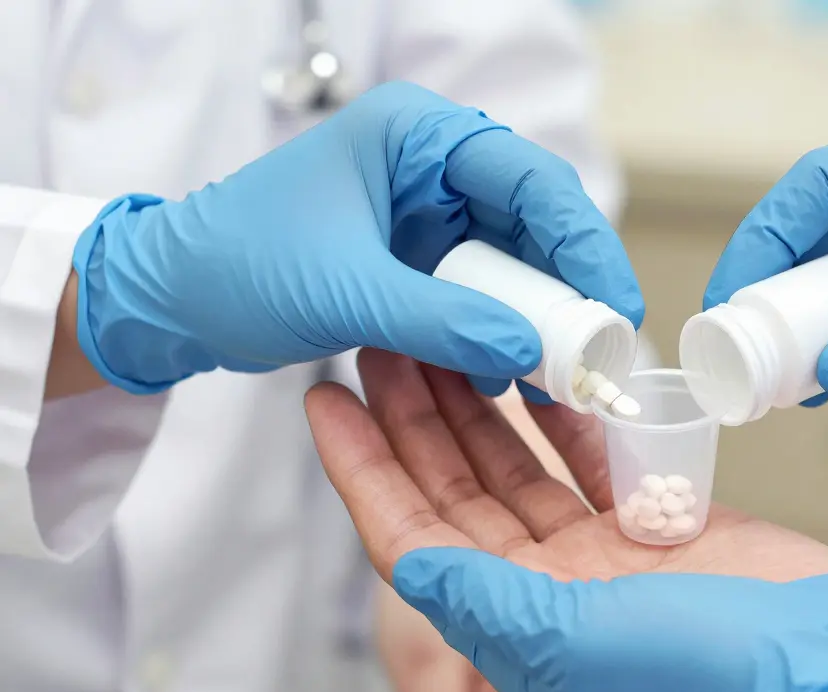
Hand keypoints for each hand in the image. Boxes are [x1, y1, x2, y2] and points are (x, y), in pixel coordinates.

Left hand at [71, 81, 642, 393]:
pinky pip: (483, 295)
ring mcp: (428, 216)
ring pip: (515, 265)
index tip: (616, 306)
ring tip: (556, 377)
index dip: (583, 242)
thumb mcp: (345, 292)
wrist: (171, 301)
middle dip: (567, 289)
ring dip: (537, 320)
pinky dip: (499, 333)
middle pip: (534, 223)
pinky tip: (507, 376)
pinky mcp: (420, 262)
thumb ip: (442, 322)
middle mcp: (432, 168)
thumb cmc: (234, 266)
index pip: (529, 179)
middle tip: (599, 351)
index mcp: (415, 137)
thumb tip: (531, 352)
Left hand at [304, 349, 827, 691]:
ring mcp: (604, 560)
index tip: (326, 400)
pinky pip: (595, 460)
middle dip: (415, 416)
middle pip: (456, 489)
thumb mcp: (584, 647)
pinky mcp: (661, 529)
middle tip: (387, 339)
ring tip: (451, 336)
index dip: (362, 469)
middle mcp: (549, 593)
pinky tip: (543, 370)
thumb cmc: (721, 685)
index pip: (412, 535)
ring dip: (481, 404)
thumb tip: (404, 561)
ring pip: (519, 466)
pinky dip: (569, 414)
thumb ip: (490, 604)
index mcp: (516, 626)